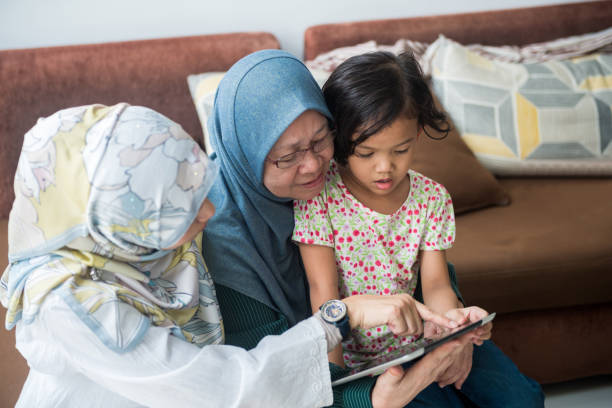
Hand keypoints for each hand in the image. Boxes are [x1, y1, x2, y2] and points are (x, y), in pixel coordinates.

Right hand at [343, 294, 457, 336]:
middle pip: (419, 328)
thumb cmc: (371, 314)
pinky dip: (393, 331)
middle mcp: (408, 300)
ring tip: (387, 321)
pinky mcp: (396, 310)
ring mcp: (403, 304)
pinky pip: (402, 331)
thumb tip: (418, 329)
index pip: (429, 312)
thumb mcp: (393, 313)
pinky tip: (384, 322)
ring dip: (399, 332)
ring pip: (412, 331)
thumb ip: (407, 317)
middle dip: (407, 332)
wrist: (354, 310)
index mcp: (409, 300)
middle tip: (392, 323)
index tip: (457, 326)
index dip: (443, 321)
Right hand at [371, 333, 471, 407]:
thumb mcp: (386, 384)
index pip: (435, 359)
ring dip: (459, 347)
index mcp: (419, 374)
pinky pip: (444, 362)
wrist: (388, 405)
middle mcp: (428, 374)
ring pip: (448, 359)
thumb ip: (392, 375)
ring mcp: (430, 375)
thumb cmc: (386, 393)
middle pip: (447, 357)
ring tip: (468, 334)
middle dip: (460, 344)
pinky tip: (456, 345)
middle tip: (472, 331)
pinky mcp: (428, 374)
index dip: (446, 349)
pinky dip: (452, 351)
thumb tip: (395, 368)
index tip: (457, 339)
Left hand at [444, 306, 491, 344]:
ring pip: (487, 333)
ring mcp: (479, 329)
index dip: (484, 320)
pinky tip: (471, 341)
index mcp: (475, 312)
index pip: (485, 315)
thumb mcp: (451, 314)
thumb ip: (456, 316)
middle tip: (477, 333)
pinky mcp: (476, 336)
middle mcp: (479, 320)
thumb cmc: (451, 317)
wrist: (447, 325)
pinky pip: (481, 340)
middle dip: (484, 330)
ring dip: (482, 336)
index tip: (478, 325)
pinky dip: (478, 341)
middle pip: (489, 325)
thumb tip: (462, 320)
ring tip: (473, 338)